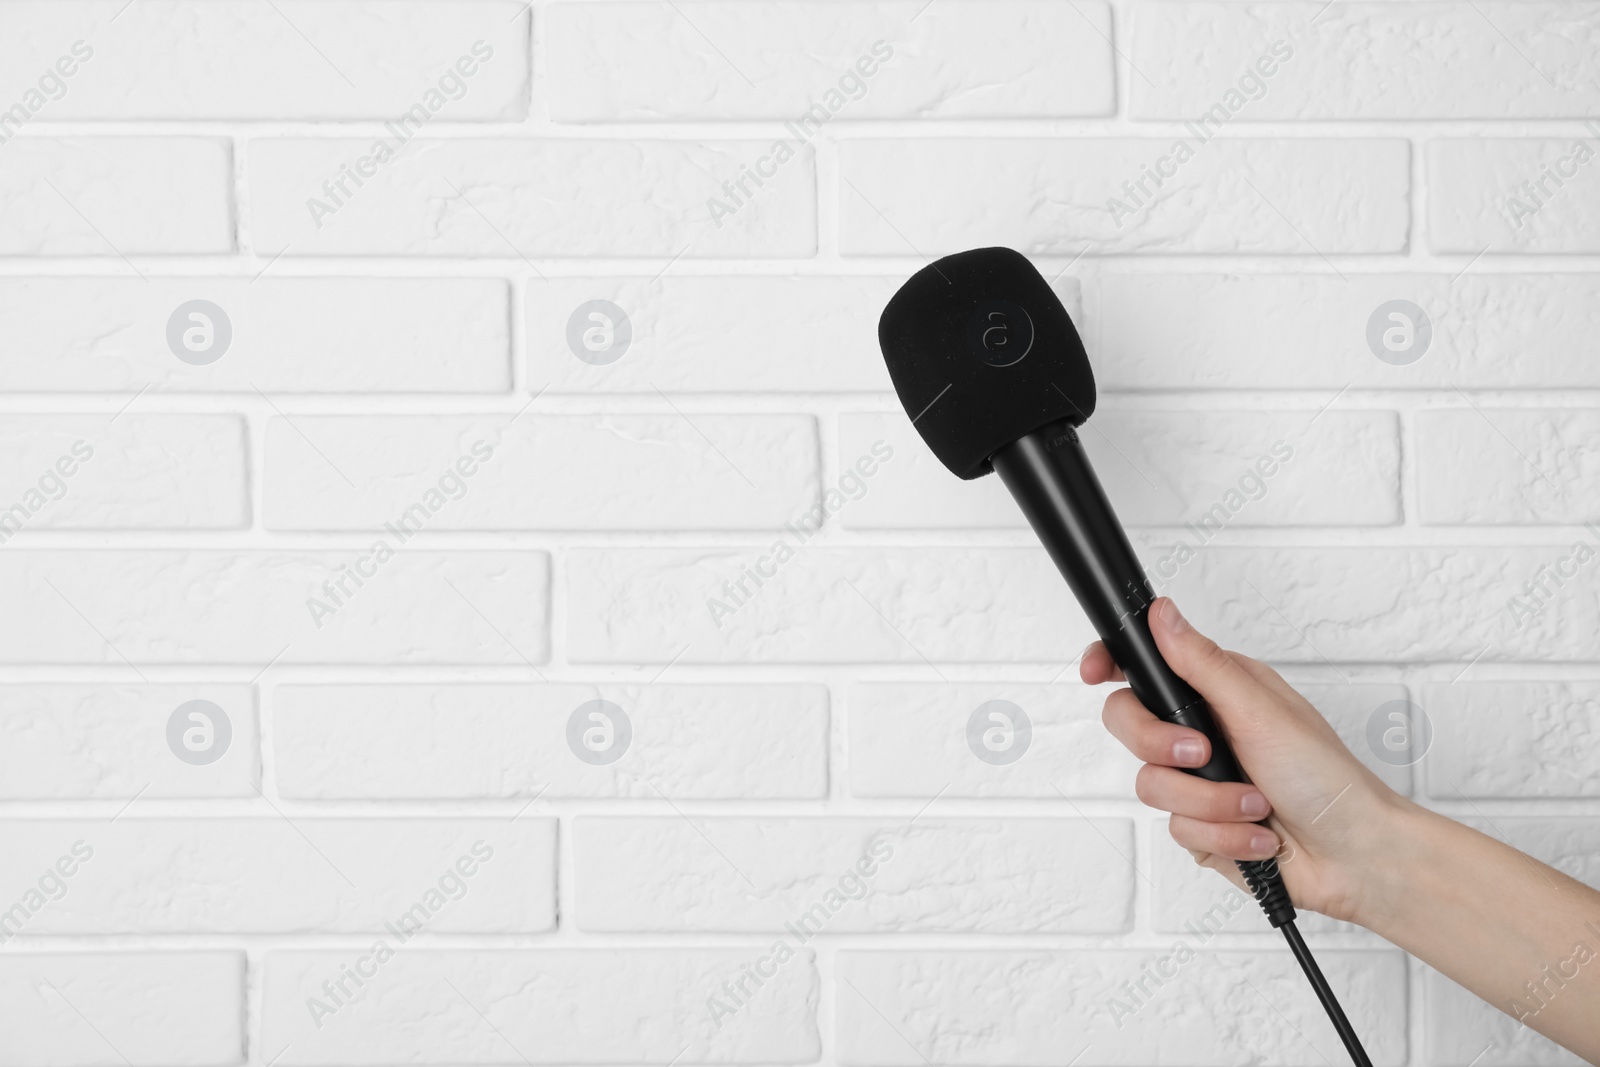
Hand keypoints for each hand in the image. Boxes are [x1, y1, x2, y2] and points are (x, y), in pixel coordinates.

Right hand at [1082, 597, 1411, 925]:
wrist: (1354, 857)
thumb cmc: (1328, 778)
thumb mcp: (1260, 710)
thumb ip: (1200, 663)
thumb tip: (1162, 613)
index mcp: (1215, 691)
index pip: (1143, 667)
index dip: (1110, 664)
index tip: (1096, 672)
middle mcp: (1201, 731)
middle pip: (1129, 724)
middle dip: (1163, 747)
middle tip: (1203, 753)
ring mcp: (1197, 781)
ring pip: (1150, 785)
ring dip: (1210, 802)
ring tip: (1255, 804)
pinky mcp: (1200, 826)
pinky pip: (1177, 830)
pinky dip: (1222, 836)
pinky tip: (1257, 834)